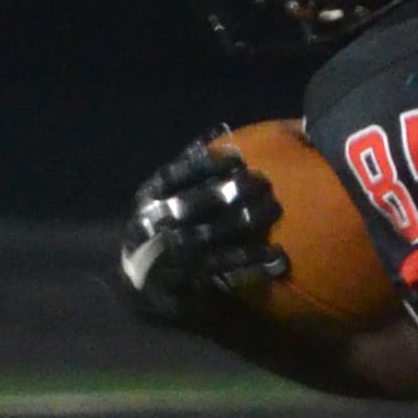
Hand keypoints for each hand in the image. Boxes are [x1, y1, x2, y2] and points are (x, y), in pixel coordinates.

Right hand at [117, 129, 285, 324]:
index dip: (205, 165)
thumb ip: (188, 171)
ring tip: (274, 209)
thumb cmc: (160, 231)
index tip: (237, 157)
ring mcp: (169, 253)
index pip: (173, 176)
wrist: (141, 284)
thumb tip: (217, 134)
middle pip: (194, 203)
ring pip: (211, 233)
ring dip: (245, 220)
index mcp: (147, 199)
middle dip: (231, 190)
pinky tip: (275, 254)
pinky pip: (222, 266)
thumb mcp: (162, 198)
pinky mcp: (187, 279)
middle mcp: (154, 224)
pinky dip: (250, 259)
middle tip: (264, 181)